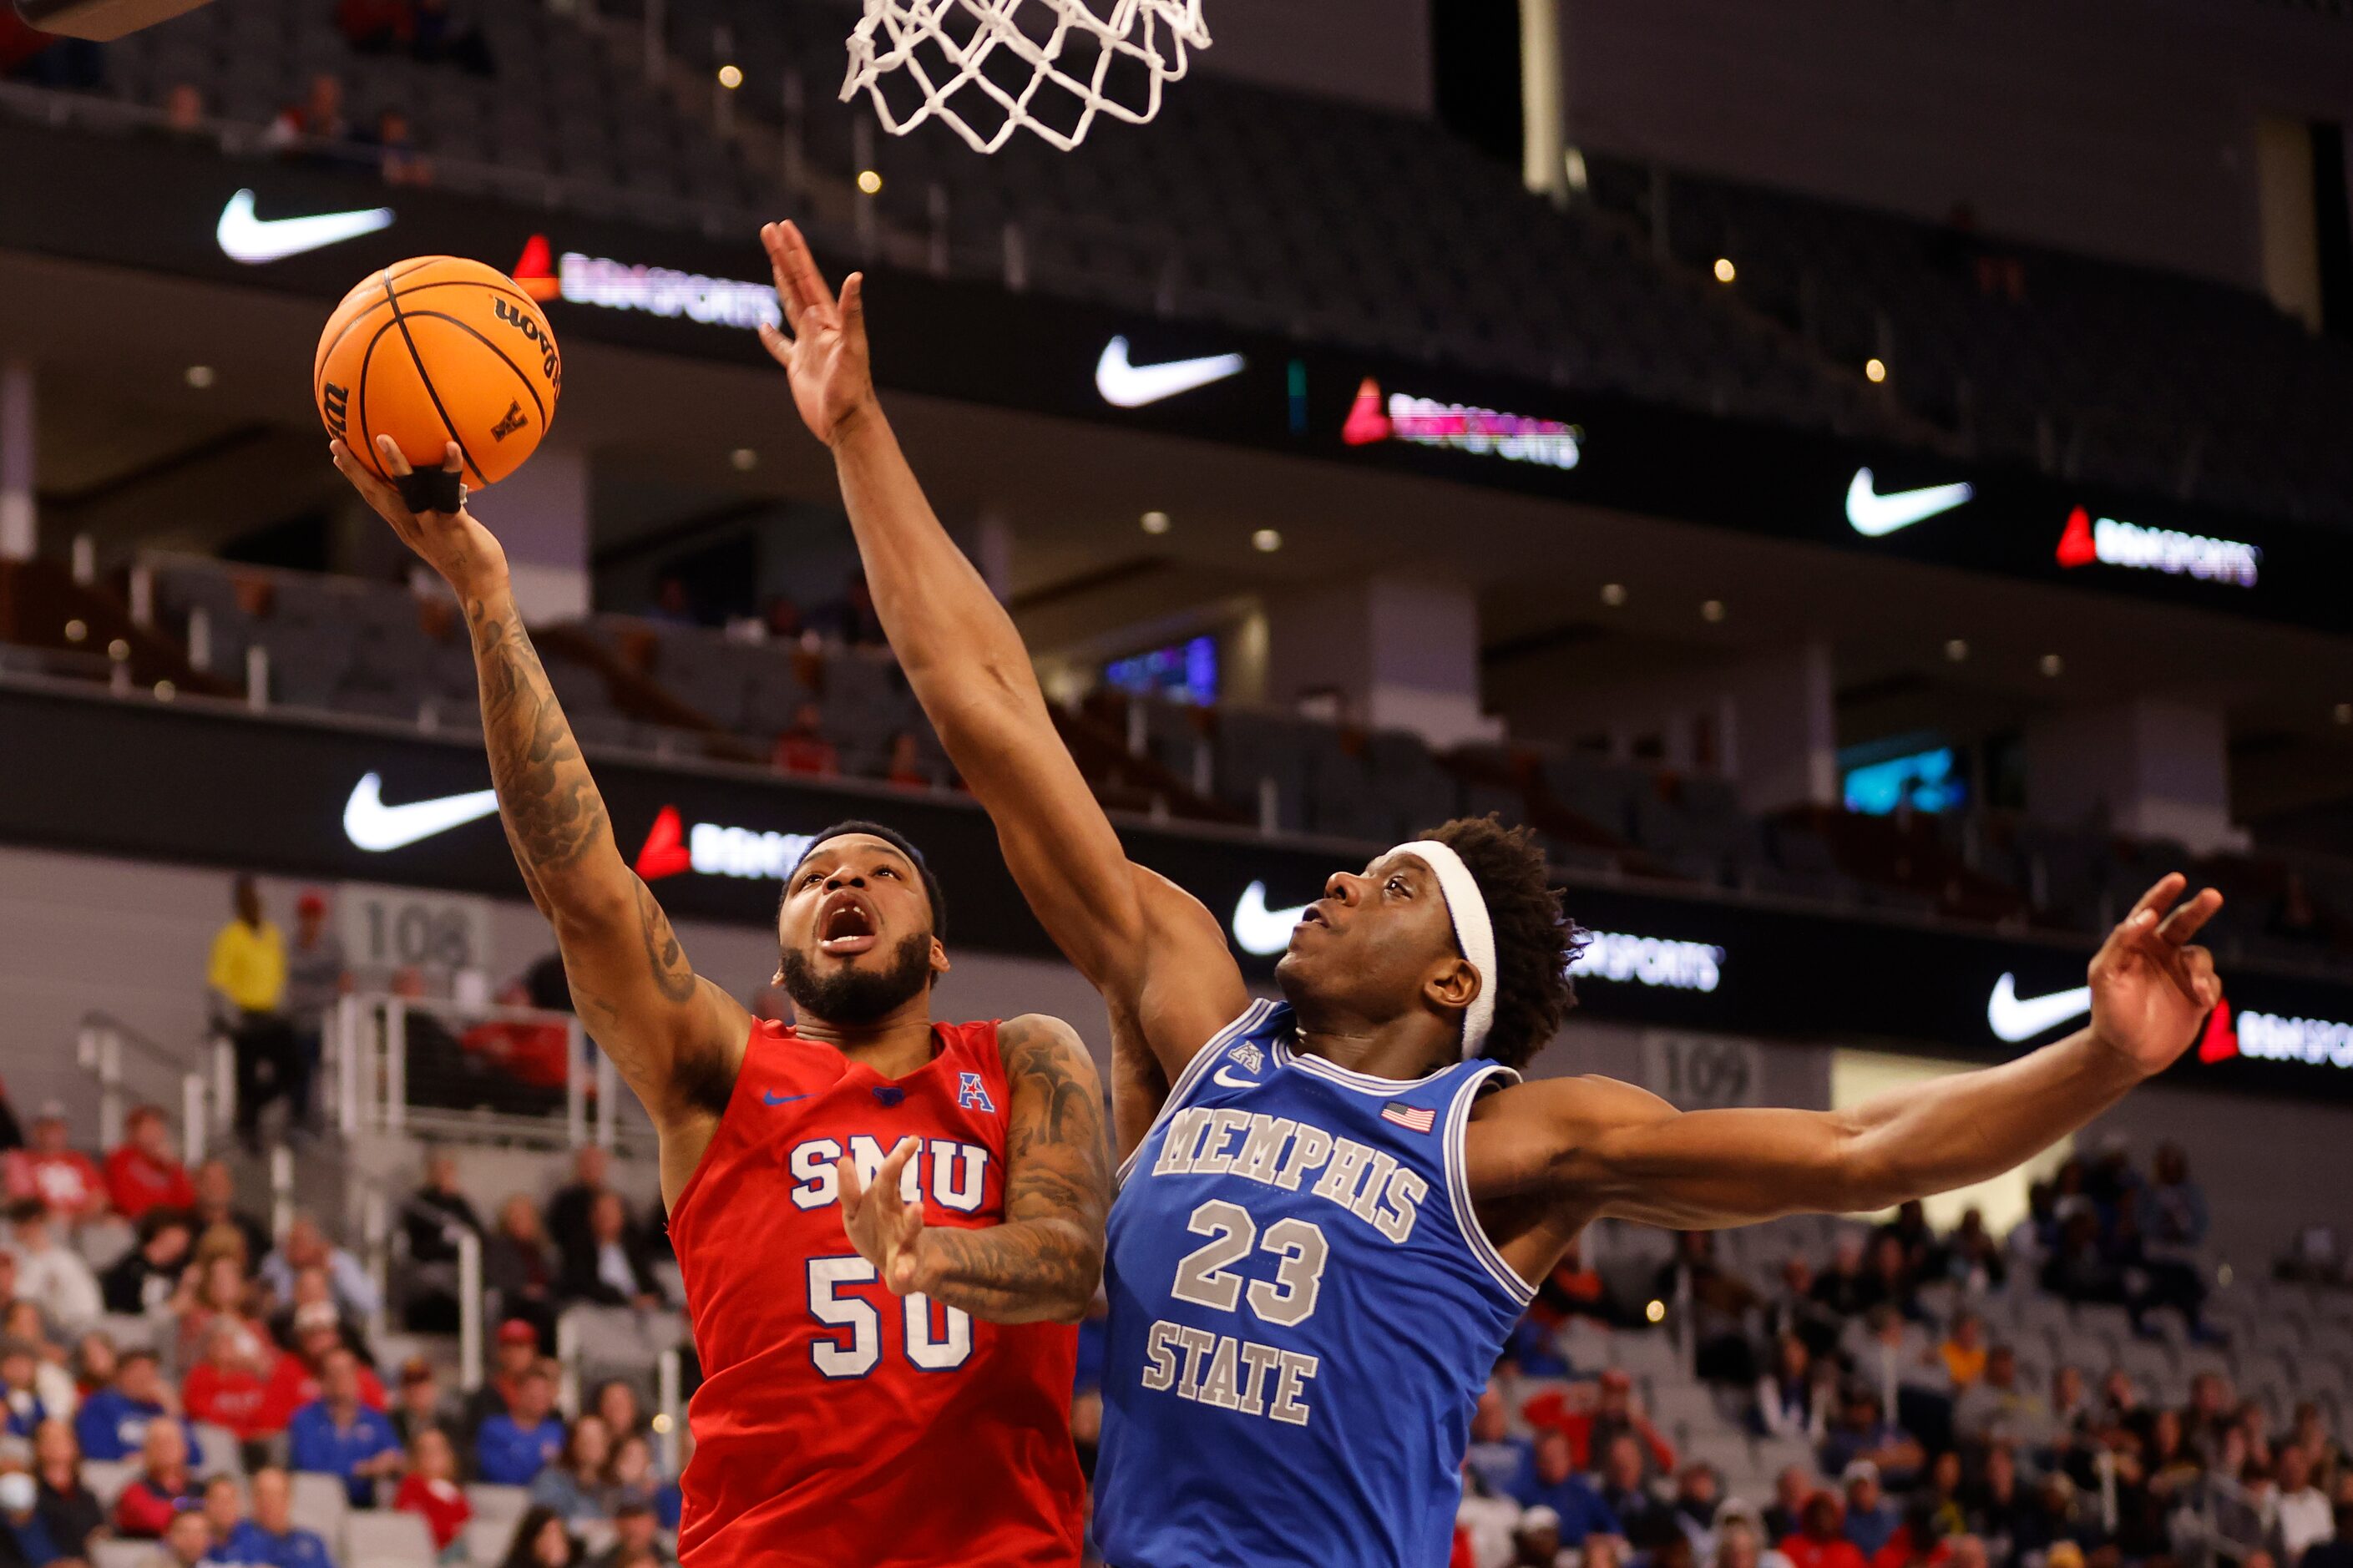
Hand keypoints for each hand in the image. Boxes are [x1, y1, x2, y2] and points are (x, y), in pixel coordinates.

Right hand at [330, 435, 509, 597]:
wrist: (481, 586)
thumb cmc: (467, 557)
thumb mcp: (441, 532)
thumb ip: (434, 510)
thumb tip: (439, 484)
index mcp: (404, 526)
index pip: (373, 498)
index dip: (354, 477)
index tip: (337, 457)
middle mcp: (410, 525)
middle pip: (374, 493)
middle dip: (353, 468)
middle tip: (335, 443)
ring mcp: (429, 524)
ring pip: (405, 490)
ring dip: (393, 463)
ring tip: (382, 438)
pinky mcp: (451, 523)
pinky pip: (448, 491)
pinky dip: (450, 467)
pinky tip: (452, 446)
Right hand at [756, 220, 874, 446]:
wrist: (849, 424)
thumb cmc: (852, 390)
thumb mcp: (853, 348)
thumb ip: (852, 313)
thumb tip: (855, 277)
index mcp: (828, 320)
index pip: (807, 278)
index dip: (795, 252)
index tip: (783, 226)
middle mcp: (818, 328)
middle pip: (796, 284)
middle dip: (783, 256)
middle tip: (769, 228)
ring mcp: (808, 347)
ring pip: (790, 306)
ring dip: (780, 282)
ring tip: (772, 260)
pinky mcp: (799, 368)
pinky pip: (781, 347)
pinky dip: (771, 336)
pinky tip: (764, 326)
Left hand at [837, 1136, 926, 1294]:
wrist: (903, 1269)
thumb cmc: (876, 1231)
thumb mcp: (857, 1212)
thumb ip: (849, 1189)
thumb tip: (844, 1158)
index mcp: (880, 1201)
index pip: (883, 1176)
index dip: (894, 1159)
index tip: (911, 1139)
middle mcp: (894, 1215)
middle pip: (890, 1191)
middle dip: (893, 1172)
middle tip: (900, 1152)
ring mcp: (903, 1241)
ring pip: (910, 1227)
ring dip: (912, 1219)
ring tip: (917, 1209)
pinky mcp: (906, 1267)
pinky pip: (904, 1269)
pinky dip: (903, 1272)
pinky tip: (901, 1275)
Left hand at [2087, 874, 2223, 1075]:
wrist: (2127, 1052)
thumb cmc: (2109, 1012)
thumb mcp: (2105, 974)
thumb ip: (2120, 942)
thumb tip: (2145, 917)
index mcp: (2135, 945)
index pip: (2149, 912)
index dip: (2162, 894)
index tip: (2177, 879)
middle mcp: (2160, 953)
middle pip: (2184, 923)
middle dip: (2198, 908)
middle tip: (2212, 895)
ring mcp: (2181, 973)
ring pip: (2201, 957)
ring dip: (2201, 971)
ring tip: (2198, 991)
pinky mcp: (2199, 994)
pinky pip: (2213, 982)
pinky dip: (2209, 989)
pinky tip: (2201, 1004)